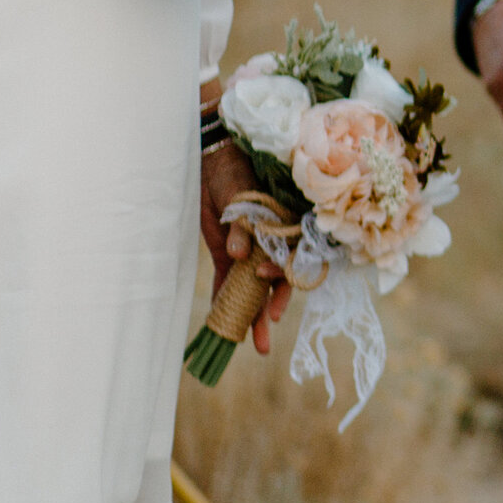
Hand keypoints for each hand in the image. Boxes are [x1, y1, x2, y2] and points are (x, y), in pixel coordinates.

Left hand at [199, 140, 290, 354]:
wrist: (210, 159)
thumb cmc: (233, 168)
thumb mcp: (238, 190)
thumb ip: (241, 221)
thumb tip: (240, 252)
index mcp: (283, 225)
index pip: (292, 258)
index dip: (284, 278)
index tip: (268, 290)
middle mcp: (270, 243)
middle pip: (275, 282)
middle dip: (269, 311)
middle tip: (263, 340)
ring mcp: (248, 251)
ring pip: (252, 289)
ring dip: (250, 316)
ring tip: (248, 344)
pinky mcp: (227, 254)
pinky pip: (226, 283)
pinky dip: (224, 302)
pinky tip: (221, 323)